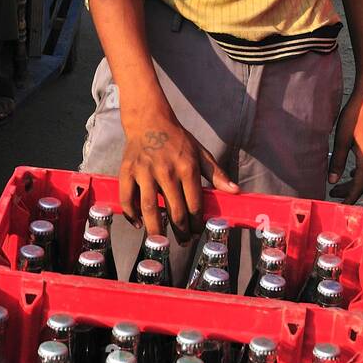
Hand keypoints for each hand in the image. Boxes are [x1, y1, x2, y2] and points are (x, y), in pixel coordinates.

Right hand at [119, 105, 238, 241]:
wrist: (149, 120)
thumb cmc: (178, 139)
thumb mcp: (201, 153)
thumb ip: (217, 174)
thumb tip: (235, 191)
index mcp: (187, 167)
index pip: (194, 204)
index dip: (197, 223)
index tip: (198, 232)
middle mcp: (166, 170)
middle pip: (174, 210)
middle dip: (181, 231)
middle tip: (184, 242)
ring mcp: (145, 171)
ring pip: (149, 208)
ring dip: (155, 229)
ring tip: (161, 241)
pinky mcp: (127, 171)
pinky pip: (127, 197)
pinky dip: (130, 214)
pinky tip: (138, 224)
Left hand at [327, 85, 362, 203]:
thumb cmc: (355, 115)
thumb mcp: (341, 139)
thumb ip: (337, 161)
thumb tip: (332, 181)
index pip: (359, 187)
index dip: (349, 198)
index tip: (340, 207)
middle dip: (350, 192)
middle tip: (333, 195)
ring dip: (355, 183)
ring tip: (338, 185)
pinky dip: (360, 174)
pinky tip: (350, 172)